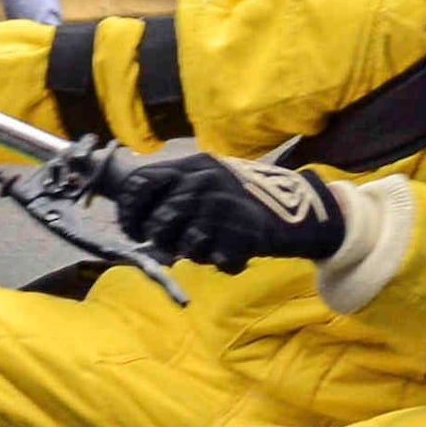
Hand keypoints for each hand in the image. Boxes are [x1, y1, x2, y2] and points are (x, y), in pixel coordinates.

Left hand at [96, 147, 350, 269]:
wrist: (296, 209)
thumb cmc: (242, 199)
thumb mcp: (207, 181)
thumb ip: (173, 192)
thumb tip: (133, 220)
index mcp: (193, 164)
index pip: (140, 183)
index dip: (129, 212)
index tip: (132, 230)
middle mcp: (204, 180)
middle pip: (159, 223)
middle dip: (162, 242)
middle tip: (174, 247)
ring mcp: (223, 206)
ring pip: (185, 246)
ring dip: (195, 253)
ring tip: (212, 245)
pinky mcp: (241, 231)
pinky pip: (215, 260)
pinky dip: (225, 262)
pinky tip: (235, 250)